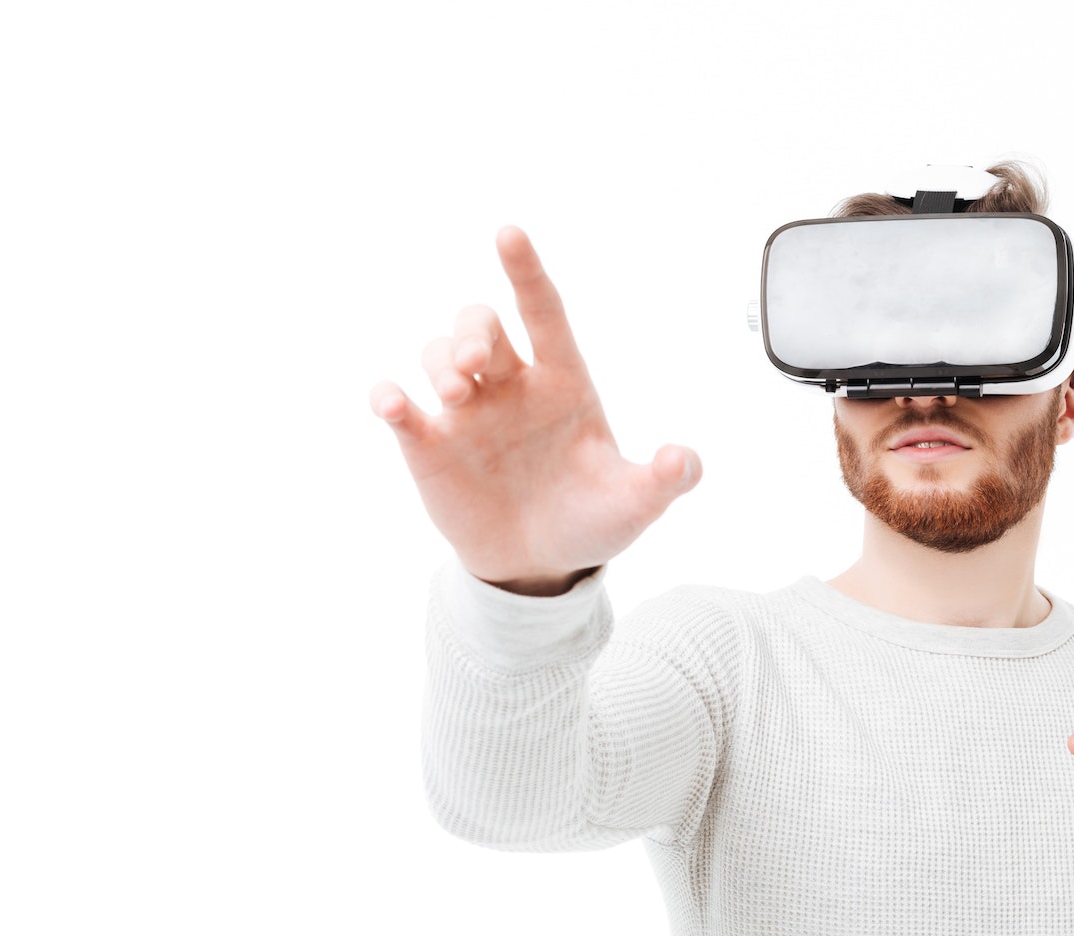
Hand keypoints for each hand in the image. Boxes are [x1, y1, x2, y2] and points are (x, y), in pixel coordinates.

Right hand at [370, 225, 701, 588]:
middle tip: (474, 362)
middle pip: (481, 324)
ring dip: (439, 361)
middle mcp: (510, 386)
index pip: (544, 313)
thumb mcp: (632, 504)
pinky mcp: (429, 446)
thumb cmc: (591, 520)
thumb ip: (663, 480)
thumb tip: (684, 461)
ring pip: (437, 353)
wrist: (542, 565)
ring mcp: (466, 413)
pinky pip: (400, 407)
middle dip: (471, 330)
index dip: (527, 272)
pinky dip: (388, 398)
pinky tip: (392, 404)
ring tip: (454, 393)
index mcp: (562, 383)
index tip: (509, 232)